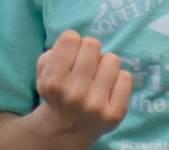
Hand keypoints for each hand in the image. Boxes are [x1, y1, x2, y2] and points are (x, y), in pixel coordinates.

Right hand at [33, 30, 132, 144]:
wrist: (65, 130)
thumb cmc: (56, 91)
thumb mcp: (42, 72)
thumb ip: (54, 51)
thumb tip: (77, 41)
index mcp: (53, 81)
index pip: (71, 37)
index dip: (71, 43)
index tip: (69, 55)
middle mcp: (74, 93)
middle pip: (92, 44)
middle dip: (88, 51)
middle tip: (84, 66)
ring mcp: (96, 105)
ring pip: (112, 58)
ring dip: (104, 64)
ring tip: (97, 76)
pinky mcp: (114, 114)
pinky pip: (125, 77)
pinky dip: (118, 79)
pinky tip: (107, 89)